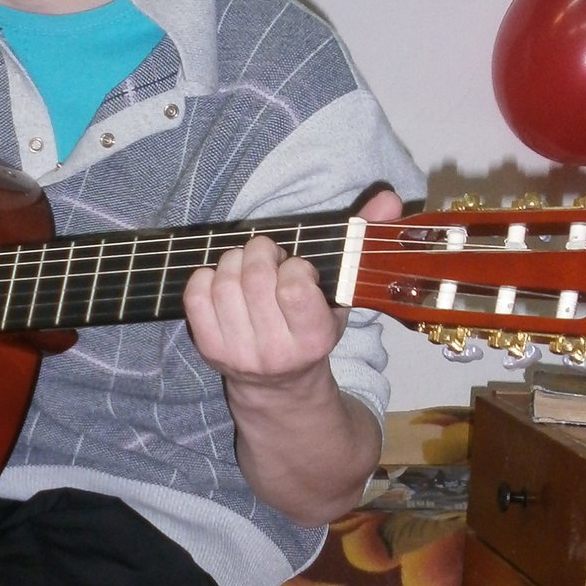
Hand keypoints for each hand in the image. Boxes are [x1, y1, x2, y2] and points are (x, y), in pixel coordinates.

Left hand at [182, 189, 403, 389]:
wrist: (280, 386)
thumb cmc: (311, 331)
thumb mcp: (341, 296)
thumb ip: (362, 244)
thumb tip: (390, 199)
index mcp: (313, 338)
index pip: (293, 286)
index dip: (293, 265)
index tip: (296, 268)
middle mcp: (274, 350)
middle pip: (255, 278)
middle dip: (261, 252)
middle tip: (268, 255)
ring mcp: (237, 352)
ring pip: (224, 282)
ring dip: (234, 260)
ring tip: (247, 266)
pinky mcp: (208, 348)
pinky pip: (196, 297)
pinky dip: (206, 276)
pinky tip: (222, 280)